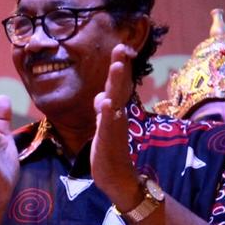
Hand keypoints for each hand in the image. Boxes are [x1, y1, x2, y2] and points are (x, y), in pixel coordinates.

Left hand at [90, 44, 141, 209]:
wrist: (117, 177)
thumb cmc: (109, 152)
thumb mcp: (103, 127)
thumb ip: (103, 112)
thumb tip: (101, 97)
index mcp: (114, 111)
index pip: (116, 85)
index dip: (119, 67)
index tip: (122, 47)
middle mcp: (117, 115)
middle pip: (119, 87)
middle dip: (120, 66)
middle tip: (123, 46)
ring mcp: (114, 127)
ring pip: (115, 101)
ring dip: (116, 83)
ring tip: (117, 66)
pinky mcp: (109, 140)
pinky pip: (108, 124)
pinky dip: (107, 112)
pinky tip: (105, 102)